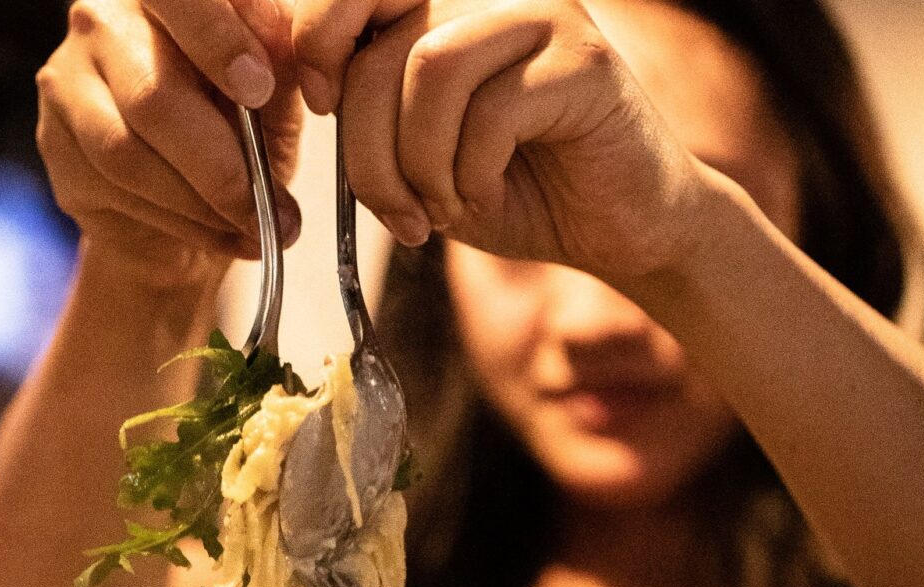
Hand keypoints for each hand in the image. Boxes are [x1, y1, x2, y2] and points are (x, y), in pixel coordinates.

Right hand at [36, 0, 304, 287]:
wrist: (186, 206)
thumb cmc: (237, 133)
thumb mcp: (273, 92)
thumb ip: (275, 62)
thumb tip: (279, 52)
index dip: (218, 39)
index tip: (260, 90)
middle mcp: (101, 18)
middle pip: (152, 94)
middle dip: (221, 166)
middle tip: (269, 208)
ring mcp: (67, 80)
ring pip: (127, 154)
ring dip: (200, 205)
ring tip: (250, 228)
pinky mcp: (54, 144)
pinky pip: (113, 191)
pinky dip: (177, 222)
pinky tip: (215, 234)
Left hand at [292, 0, 713, 284]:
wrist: (613, 228)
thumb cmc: (512, 190)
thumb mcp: (417, 156)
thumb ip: (369, 112)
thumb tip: (310, 86)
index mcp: (445, 6)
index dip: (316, 40)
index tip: (324, 105)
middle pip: (380, 51)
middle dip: (367, 155)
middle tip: (400, 214)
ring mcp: (542, 14)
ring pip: (430, 69)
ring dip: (420, 166)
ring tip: (444, 208)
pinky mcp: (582, 58)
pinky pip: (490, 111)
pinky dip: (472, 175)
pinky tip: (486, 197)